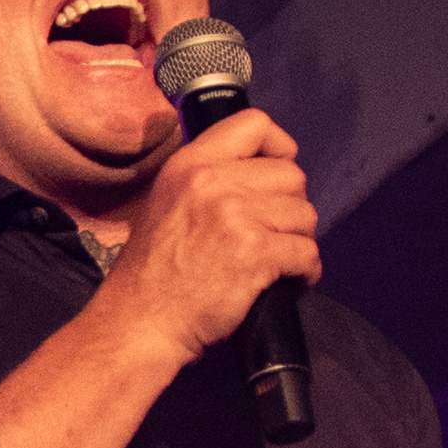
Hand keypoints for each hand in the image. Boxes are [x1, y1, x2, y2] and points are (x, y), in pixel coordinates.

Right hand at [91, 104, 317, 363]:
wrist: (139, 323)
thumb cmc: (151, 275)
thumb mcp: (166, 204)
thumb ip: (205, 181)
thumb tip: (257, 176)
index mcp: (189, 164)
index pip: (255, 124)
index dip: (279, 148)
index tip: (277, 176)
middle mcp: (211, 181)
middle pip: (291, 175)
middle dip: (291, 208)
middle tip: (275, 233)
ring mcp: (235, 216)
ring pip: (305, 214)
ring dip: (299, 241)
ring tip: (280, 261)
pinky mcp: (255, 252)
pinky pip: (307, 252)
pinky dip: (306, 272)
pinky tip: (289, 282)